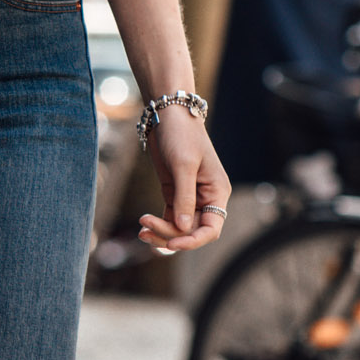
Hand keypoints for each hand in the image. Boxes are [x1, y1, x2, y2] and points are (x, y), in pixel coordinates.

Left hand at [138, 106, 230, 255]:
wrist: (168, 115)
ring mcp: (190, 197)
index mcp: (217, 192)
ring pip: (179, 227)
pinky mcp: (174, 193)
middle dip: (170, 234)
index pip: (212, 228)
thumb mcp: (183, 166)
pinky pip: (169, 218)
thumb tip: (184, 229)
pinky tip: (143, 227)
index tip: (172, 244)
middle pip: (192, 231)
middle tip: (145, 228)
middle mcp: (206, 198)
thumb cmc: (181, 135)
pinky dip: (158, 225)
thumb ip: (184, 199)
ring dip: (161, 233)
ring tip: (142, 231)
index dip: (194, 241)